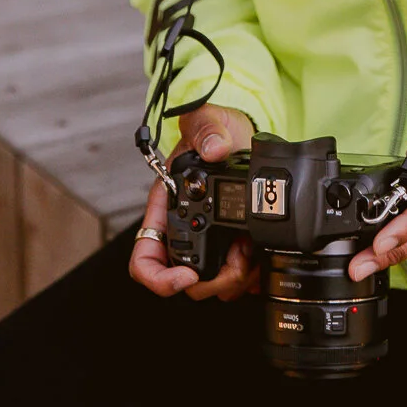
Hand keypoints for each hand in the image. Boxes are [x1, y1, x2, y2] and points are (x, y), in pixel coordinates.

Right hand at [128, 104, 257, 301]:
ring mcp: (208, 240)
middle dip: (212, 281)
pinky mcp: (232, 244)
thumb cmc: (215, 132)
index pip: (145, 258)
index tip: (187, 276)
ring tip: (250, 251)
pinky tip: (260, 258)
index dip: (160, 278)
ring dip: (234, 278)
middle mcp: (183, 230)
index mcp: (166, 208)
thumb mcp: (208, 122)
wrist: (240, 134)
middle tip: (236, 260)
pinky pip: (236, 276)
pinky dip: (250, 276)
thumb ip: (208, 132)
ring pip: (212, 284)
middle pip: (184, 281)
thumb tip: (214, 149)